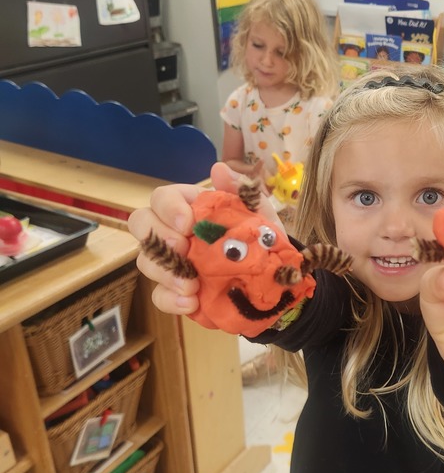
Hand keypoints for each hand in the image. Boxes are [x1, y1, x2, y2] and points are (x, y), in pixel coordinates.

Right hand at [127, 162, 284, 315]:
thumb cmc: (259, 238)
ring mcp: (170, 262)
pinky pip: (158, 295)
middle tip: (183, 249)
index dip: (168, 208)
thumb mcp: (259, 214)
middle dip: (157, 235)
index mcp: (188, 206)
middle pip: (141, 224)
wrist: (273, 279)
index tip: (188, 223)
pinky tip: (191, 302)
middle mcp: (171, 231)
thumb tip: (219, 169)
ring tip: (191, 285)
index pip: (162, 197)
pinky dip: (170, 299)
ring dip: (165, 272)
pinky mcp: (174, 291)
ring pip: (146, 261)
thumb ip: (241, 191)